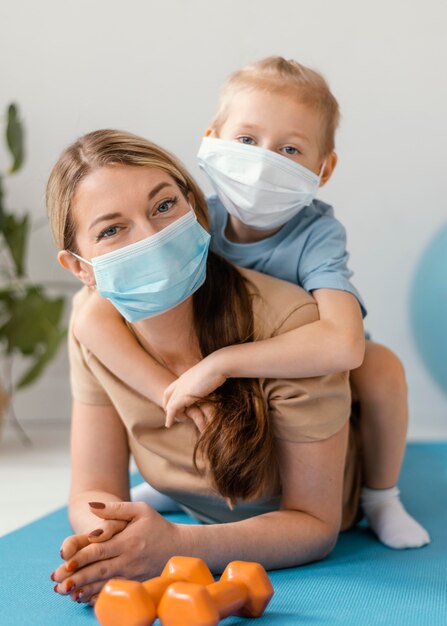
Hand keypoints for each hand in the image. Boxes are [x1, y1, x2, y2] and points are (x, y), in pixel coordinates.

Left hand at [51, 501, 179, 604]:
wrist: (181, 548)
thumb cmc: (157, 526)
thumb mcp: (139, 510)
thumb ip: (114, 508)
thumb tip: (91, 506)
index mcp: (127, 541)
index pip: (98, 551)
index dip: (80, 558)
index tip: (64, 564)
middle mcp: (129, 560)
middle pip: (97, 571)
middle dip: (76, 578)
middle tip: (56, 583)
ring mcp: (133, 576)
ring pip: (103, 585)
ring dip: (82, 590)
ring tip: (64, 592)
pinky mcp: (136, 586)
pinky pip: (114, 593)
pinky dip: (97, 597)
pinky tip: (84, 598)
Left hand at [163, 356, 226, 427]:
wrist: (218, 366)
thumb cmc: (219, 370)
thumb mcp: (209, 376)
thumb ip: (205, 381)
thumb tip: (212, 384)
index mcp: (186, 377)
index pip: (172, 388)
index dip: (171, 397)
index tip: (177, 407)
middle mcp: (180, 382)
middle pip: (166, 395)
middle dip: (167, 406)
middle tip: (172, 417)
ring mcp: (180, 388)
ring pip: (169, 404)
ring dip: (172, 415)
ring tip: (179, 421)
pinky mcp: (183, 395)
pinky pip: (172, 409)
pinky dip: (169, 417)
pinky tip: (169, 424)